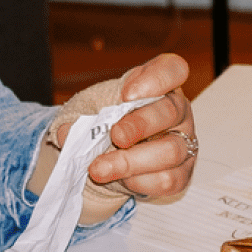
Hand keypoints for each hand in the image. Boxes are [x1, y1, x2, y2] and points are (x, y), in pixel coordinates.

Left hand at [50, 54, 196, 223]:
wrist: (108, 158)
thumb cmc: (106, 125)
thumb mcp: (89, 111)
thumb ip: (77, 118)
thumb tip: (67, 132)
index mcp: (159, 85)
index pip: (173, 69)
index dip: (156, 78)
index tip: (127, 94)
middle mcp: (178, 111)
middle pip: (170, 111)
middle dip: (139, 125)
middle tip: (115, 136)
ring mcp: (184, 143)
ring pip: (170, 150)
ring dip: (130, 161)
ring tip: (100, 168)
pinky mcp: (182, 173)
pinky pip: (167, 179)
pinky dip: (139, 182)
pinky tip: (121, 179)